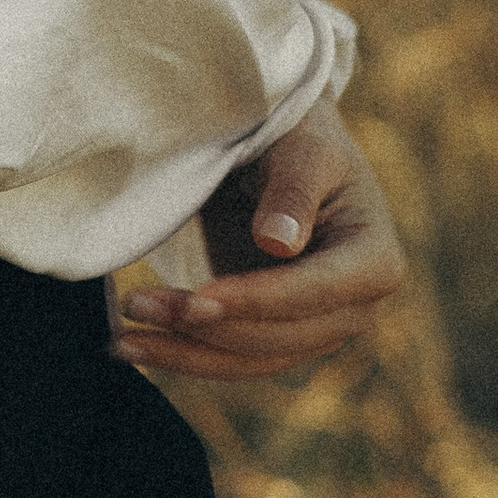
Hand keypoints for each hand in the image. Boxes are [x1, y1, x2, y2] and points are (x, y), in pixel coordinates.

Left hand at [114, 99, 403, 385]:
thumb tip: (279, 245)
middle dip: (206, 326)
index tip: (198, 297)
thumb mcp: (302, 148)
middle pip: (280, 336)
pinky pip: (232, 359)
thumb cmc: (300, 137)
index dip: (256, 299)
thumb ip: (293, 191)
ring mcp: (317, 329)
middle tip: (136, 303)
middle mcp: (355, 308)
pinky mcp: (278, 335)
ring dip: (184, 352)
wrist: (284, 148)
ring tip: (122, 338)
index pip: (315, 291)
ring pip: (250, 360)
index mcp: (375, 260)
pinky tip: (134, 345)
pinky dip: (184, 355)